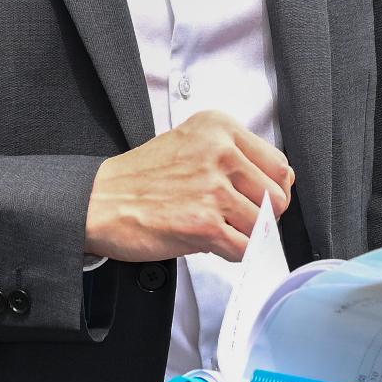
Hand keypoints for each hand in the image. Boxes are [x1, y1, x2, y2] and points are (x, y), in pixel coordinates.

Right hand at [85, 110, 291, 263]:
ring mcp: (213, 189)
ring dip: (245, 235)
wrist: (98, 201)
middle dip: (264, 215)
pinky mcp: (204, 224)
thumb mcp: (191, 144)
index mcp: (219, 127)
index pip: (278, 164)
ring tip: (218, 230)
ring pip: (263, 225)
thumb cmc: (141, 177)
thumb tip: (283, 183)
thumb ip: (235, 156)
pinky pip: (245, 248)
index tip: (255, 198)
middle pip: (277, 196)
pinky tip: (212, 244)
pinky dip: (235, 254)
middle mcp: (219, 152)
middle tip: (237, 219)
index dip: (272, 189)